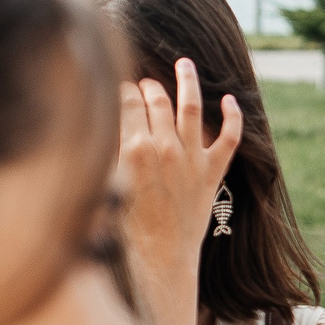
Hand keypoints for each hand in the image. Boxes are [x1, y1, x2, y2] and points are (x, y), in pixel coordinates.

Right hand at [118, 59, 242, 324]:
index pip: (126, 103)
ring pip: (191, 106)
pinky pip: (229, 137)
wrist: (158, 260)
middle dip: (149, 87)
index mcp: (130, 149)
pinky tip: (231, 99)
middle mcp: (162, 148)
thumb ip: (104, 154)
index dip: (124, 90)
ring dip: (188, 80)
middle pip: (155, 101)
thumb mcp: (104, 185)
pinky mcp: (212, 172)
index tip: (123, 87)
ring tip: (186, 64)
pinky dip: (234, 116)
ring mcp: (190, 158)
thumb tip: (91, 130)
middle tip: (147, 84)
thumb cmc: (124, 229)